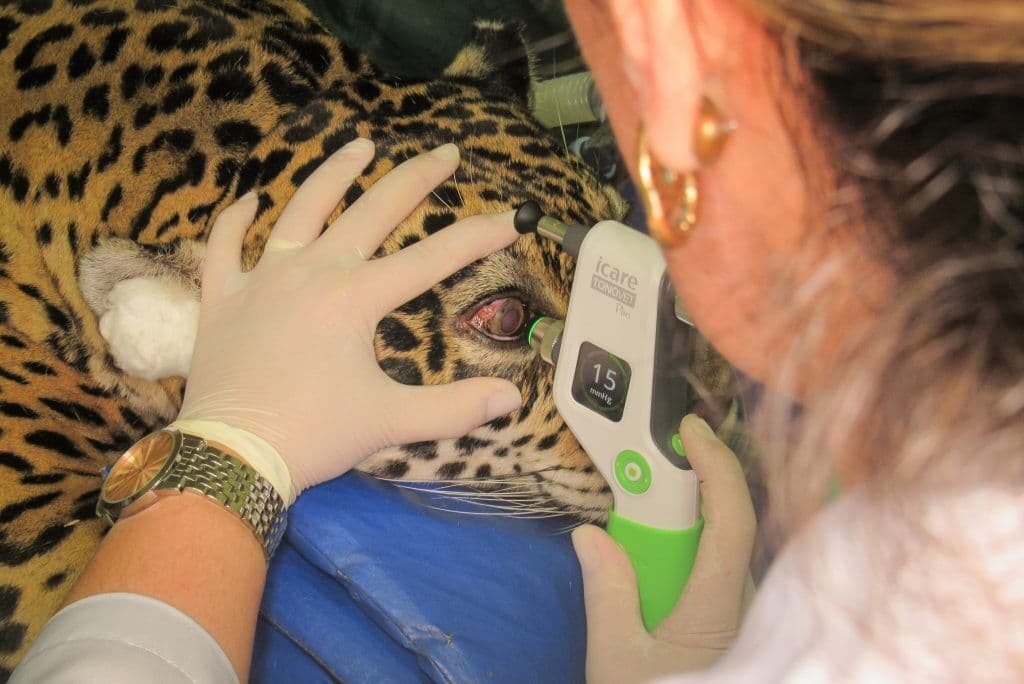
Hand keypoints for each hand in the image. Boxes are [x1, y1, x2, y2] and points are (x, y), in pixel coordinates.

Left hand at [177, 139, 522, 494]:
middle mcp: (312, 272)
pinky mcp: (223, 297)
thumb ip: (455, 409)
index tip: (511, 219)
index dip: (478, 237)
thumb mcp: (392, 422)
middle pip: (372, 211)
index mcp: (355, 298)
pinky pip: (224, 245)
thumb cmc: (314, 436)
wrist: (231, 455)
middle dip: (415, 179)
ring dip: (334, 173)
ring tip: (360, 144)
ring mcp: (262, 279)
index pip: (433, 259)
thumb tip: (513, 398)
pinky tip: (250, 196)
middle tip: (445, 152)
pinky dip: (235, 219)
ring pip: (300, 209)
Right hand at [572, 414, 755, 682]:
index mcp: (718, 608)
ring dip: (688, 519)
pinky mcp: (736, 624)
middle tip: (648, 466)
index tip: (688, 430)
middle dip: (692, 485)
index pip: (732, 518)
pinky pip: (718, 570)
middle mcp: (744, 604)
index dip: (716, 465)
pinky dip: (691, 547)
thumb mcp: (617, 662)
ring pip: (725, 548)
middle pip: (730, 524)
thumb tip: (592, 534)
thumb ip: (607, 594)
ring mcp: (744, 614)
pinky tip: (659, 556)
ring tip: (645, 506)